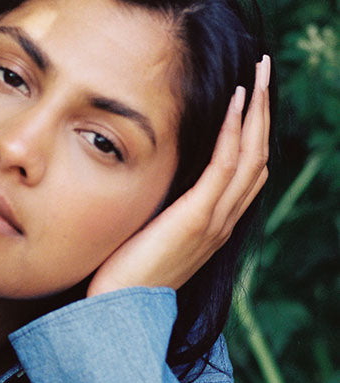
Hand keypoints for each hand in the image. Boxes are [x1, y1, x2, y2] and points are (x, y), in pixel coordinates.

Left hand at [86, 55, 270, 297]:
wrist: (116, 314)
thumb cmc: (118, 277)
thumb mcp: (144, 233)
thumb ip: (155, 207)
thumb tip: (144, 176)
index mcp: (213, 225)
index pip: (246, 170)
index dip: (253, 130)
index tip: (251, 94)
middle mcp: (222, 222)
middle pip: (258, 155)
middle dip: (264, 109)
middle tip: (267, 68)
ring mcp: (214, 221)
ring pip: (252, 155)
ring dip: (258, 108)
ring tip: (261, 71)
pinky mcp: (197, 219)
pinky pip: (226, 166)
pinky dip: (235, 129)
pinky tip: (238, 99)